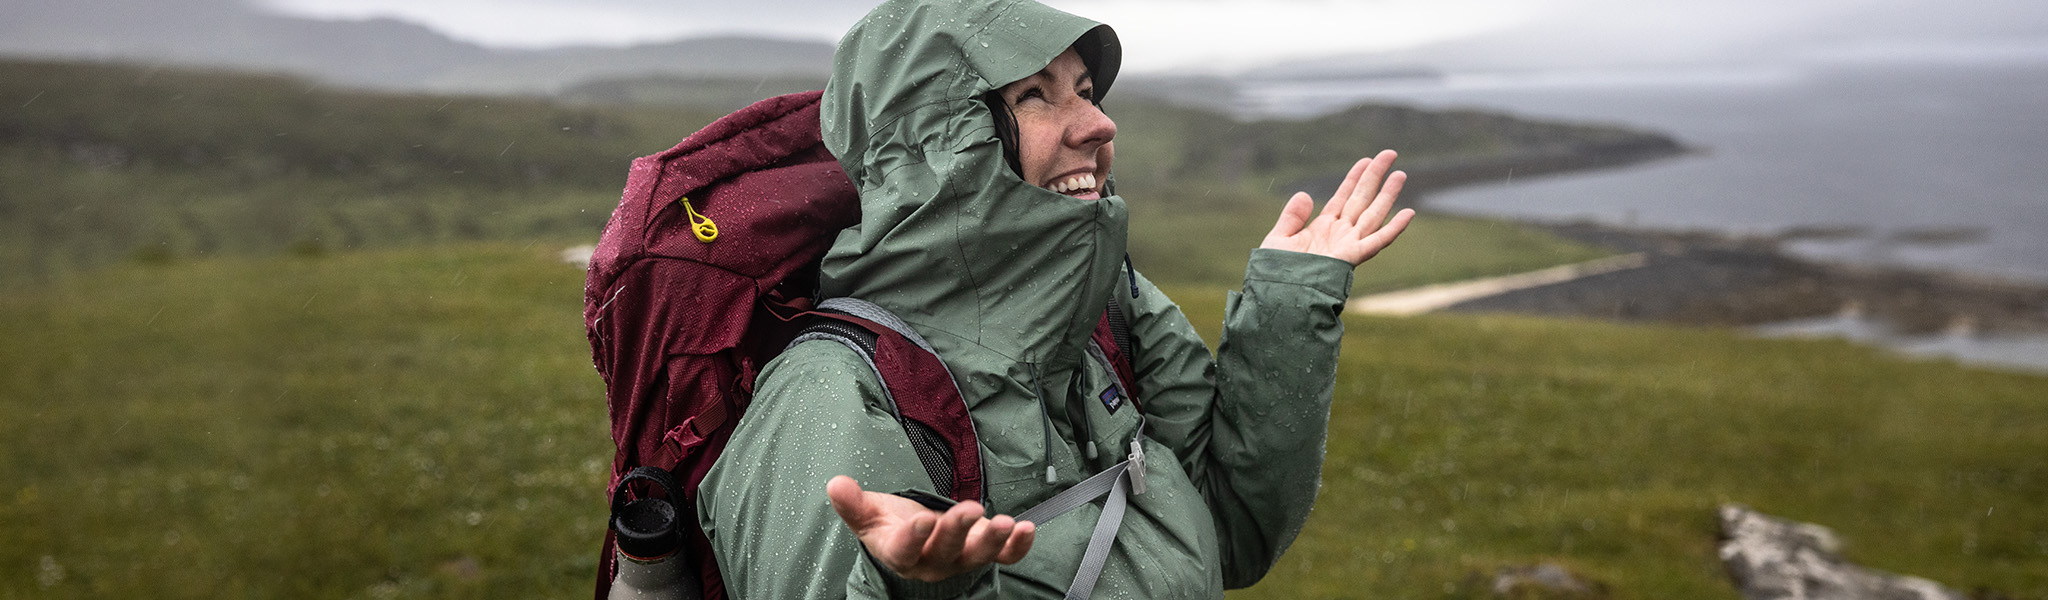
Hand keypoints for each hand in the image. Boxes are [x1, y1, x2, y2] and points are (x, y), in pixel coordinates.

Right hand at [826, 475, 1035, 581]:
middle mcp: (931, 562)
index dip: (913, 538)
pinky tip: (1027, 529)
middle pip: (945, 551)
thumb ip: (852, 503)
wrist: (914, 540)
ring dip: (993, 540)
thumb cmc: (889, 525)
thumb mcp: (867, 515)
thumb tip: (835, 484)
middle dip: (958, 531)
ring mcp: (960, 560)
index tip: (922, 520)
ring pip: (977, 556)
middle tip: (971, 509)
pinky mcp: (982, 554)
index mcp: (900, 553)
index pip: (904, 550)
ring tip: (1005, 522)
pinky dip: (1017, 547)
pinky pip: (1004, 557)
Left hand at [1261, 149, 1415, 265]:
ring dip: (1388, 195)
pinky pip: (1378, 240)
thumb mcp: (1280, 238)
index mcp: (1323, 228)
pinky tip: (1409, 212)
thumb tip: (1305, 194)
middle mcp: (1340, 234)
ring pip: (1373, 214)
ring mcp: (1348, 245)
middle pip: (1362, 199)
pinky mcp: (1352, 257)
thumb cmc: (1277, 273)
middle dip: (1376, 177)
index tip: (1366, 160)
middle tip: (1390, 154)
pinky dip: (1394, 228)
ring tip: (1401, 174)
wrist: (1278, 293)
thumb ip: (1292, 216)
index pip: (1344, 196)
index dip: (1355, 177)